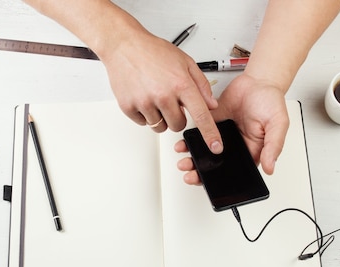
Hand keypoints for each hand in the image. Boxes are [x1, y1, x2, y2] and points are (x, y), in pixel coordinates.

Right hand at [100, 30, 221, 152]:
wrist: (123, 46)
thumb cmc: (152, 51)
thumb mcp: (185, 62)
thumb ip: (201, 84)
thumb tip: (211, 105)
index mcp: (180, 84)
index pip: (201, 115)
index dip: (210, 134)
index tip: (215, 147)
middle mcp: (163, 95)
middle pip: (178, 126)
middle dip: (177, 118)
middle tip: (171, 102)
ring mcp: (145, 103)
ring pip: (160, 127)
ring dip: (160, 117)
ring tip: (155, 97)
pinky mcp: (129, 107)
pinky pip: (143, 123)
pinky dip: (145, 114)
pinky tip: (143, 97)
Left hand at [175, 73, 288, 184]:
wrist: (258, 80)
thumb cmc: (271, 101)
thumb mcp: (278, 124)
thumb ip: (274, 146)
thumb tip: (270, 168)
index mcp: (250, 151)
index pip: (233, 172)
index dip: (220, 179)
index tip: (209, 183)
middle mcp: (234, 145)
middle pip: (215, 165)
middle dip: (200, 172)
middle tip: (190, 174)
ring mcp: (221, 135)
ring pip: (204, 152)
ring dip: (193, 158)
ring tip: (184, 161)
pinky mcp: (212, 122)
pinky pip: (198, 133)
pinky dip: (189, 139)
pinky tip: (183, 143)